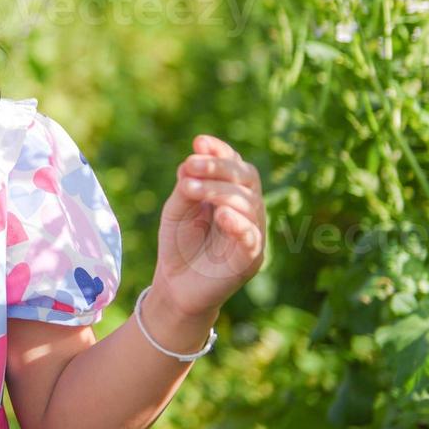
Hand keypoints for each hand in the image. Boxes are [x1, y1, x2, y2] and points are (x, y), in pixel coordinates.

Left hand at [153, 134, 266, 317]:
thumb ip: (186, 187)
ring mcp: (252, 233)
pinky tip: (221, 214)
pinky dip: (238, 223)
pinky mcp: (251, 258)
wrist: (177, 285)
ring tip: (190, 187)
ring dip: (218, 191)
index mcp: (232, 194)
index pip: (235, 165)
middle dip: (218, 167)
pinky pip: (251, 237)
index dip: (220, 152)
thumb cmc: (180, 243)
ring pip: (248, 203)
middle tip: (190, 163)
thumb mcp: (177, 209)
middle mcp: (248, 209)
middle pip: (246, 178)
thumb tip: (190, 162)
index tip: (199, 142)